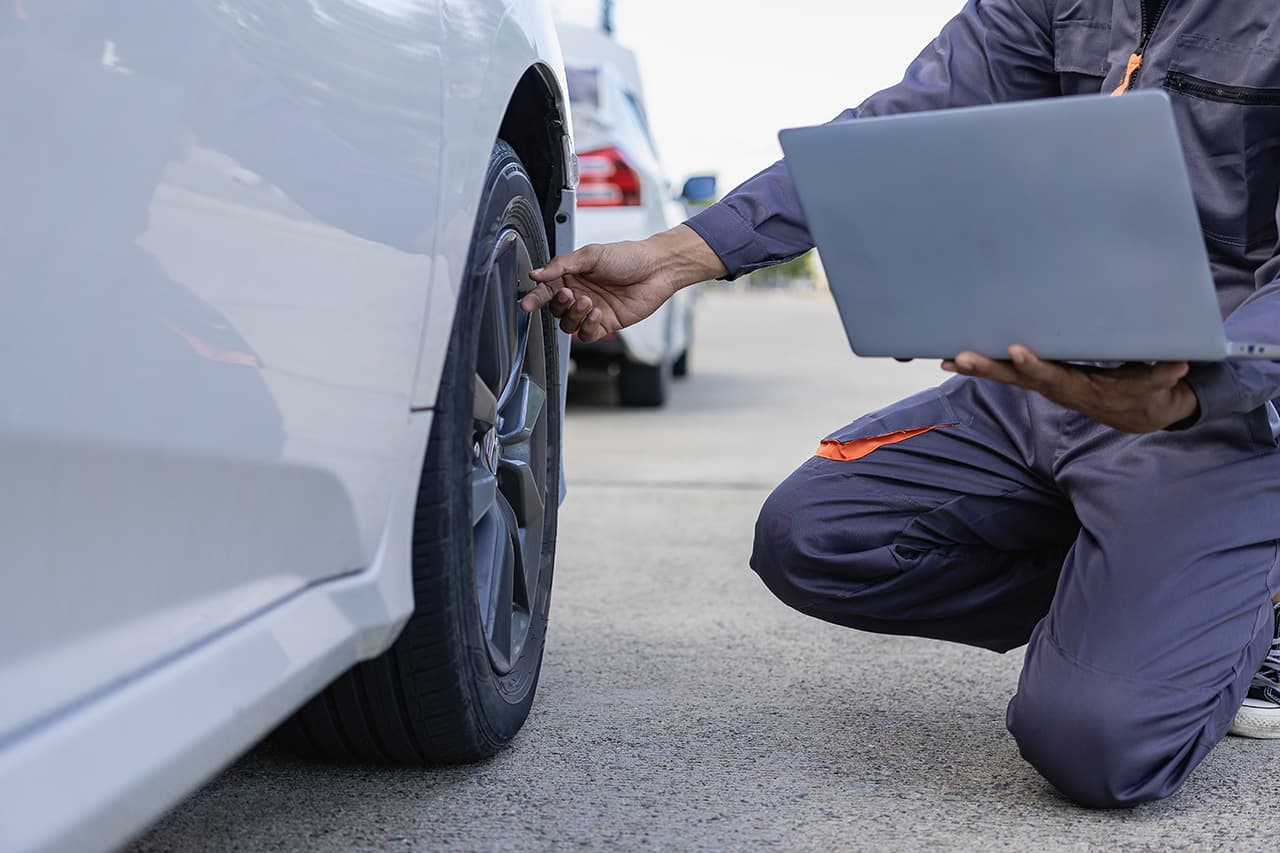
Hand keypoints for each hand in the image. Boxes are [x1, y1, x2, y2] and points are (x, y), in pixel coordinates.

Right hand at [521, 225, 725, 341]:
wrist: (657, 268)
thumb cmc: (628, 256)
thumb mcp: (591, 254)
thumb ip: (562, 264)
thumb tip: (536, 274)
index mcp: (571, 275)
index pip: (546, 290)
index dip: (535, 298)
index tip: (526, 304)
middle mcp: (579, 294)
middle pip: (555, 310)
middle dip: (559, 305)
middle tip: (569, 294)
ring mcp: (591, 310)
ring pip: (568, 325)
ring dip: (574, 315)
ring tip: (587, 301)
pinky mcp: (605, 324)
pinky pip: (587, 334)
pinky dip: (587, 326)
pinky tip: (596, 313)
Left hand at [942, 345, 1199, 432]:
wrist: (1139, 413)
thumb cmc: (1148, 392)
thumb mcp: (1160, 385)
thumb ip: (1164, 376)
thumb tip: (1178, 363)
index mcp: (1082, 388)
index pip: (1055, 376)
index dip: (1036, 366)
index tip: (1017, 351)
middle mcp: (1058, 389)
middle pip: (1019, 379)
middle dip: (989, 368)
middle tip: (960, 357)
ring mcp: (1047, 386)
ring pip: (1007, 377)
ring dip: (977, 368)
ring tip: (946, 359)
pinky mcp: (1041, 381)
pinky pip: (1008, 374)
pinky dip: (982, 367)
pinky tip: (954, 360)